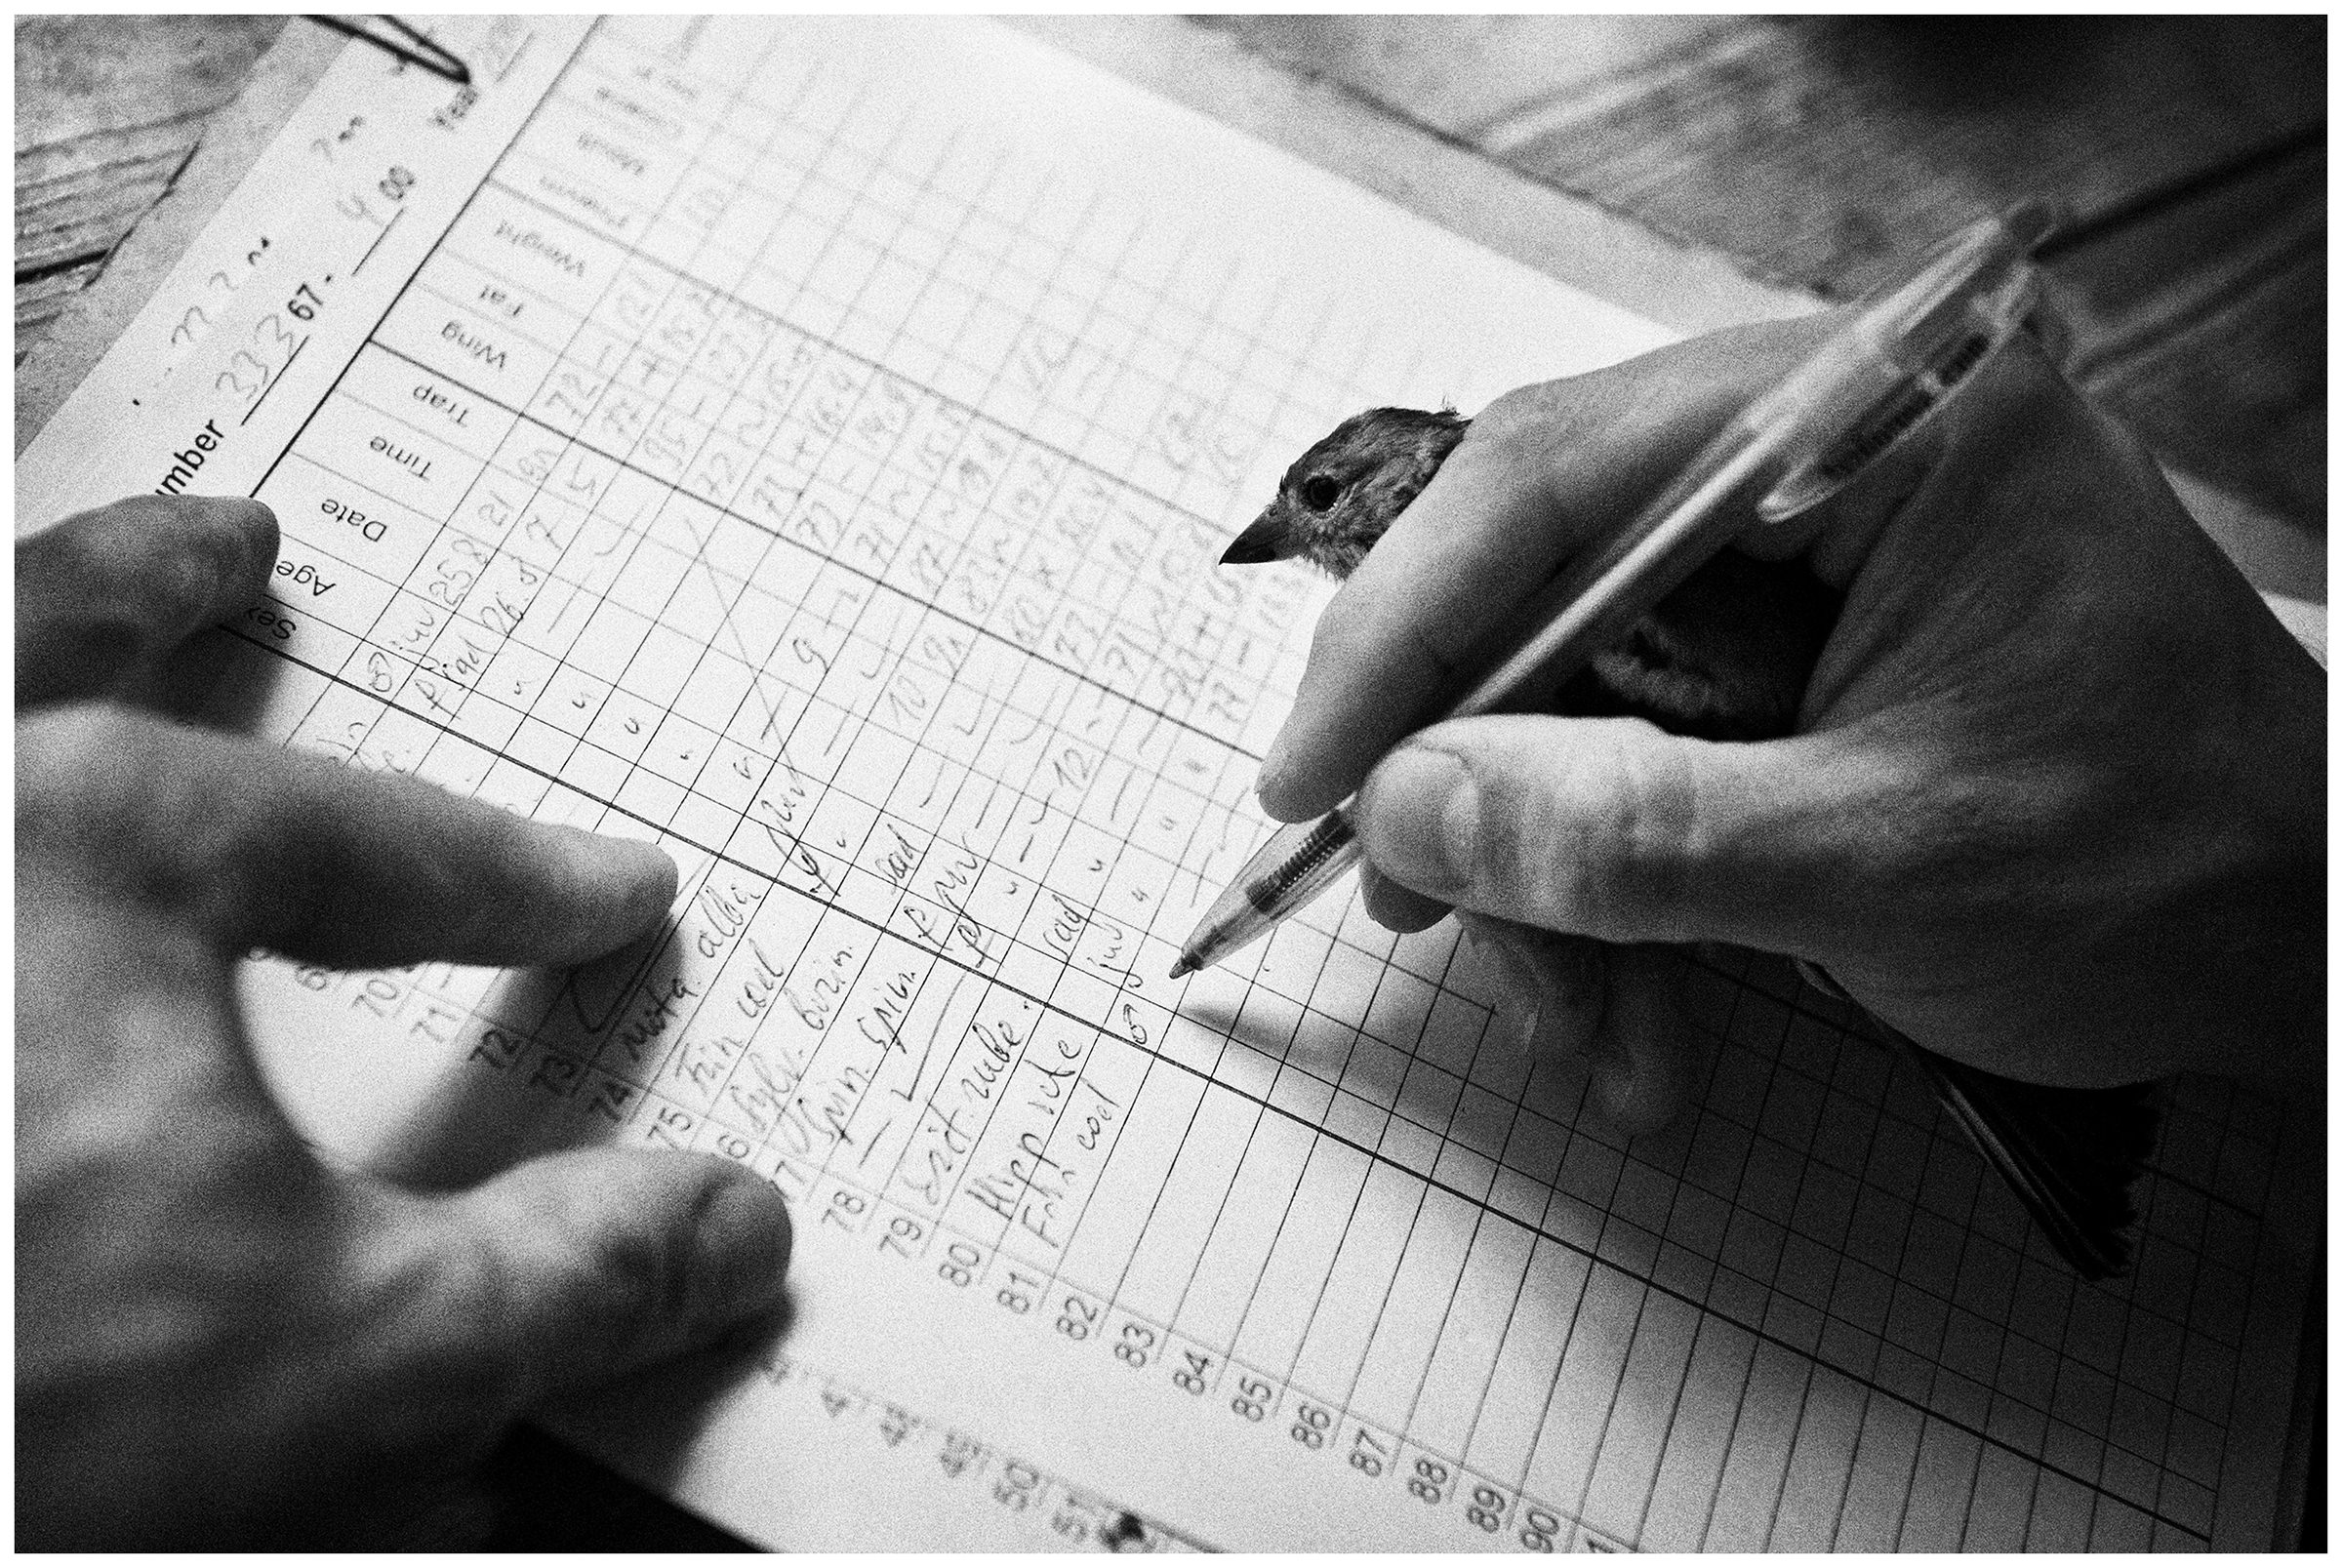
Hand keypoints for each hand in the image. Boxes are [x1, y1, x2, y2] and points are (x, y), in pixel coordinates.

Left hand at [17, 497, 793, 1547]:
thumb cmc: (1, 1438)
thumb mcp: (334, 1369)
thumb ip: (556, 1277)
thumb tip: (727, 1225)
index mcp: (72, 850)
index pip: (357, 847)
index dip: (511, 880)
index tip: (604, 896)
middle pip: (32, 644)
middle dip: (140, 587)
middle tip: (229, 546)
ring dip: (10, 665)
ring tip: (55, 631)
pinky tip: (15, 904)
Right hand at [1258, 319, 2322, 1126]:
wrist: (2303, 947)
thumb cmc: (2176, 868)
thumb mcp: (1895, 859)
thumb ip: (1638, 833)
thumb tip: (1408, 809)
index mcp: (1875, 424)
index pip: (1563, 473)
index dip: (1407, 624)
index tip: (1318, 773)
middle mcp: (1813, 463)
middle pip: (1539, 587)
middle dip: (1477, 780)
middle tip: (1417, 918)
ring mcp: (1792, 567)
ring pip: (1563, 699)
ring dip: (1545, 881)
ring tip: (1591, 1033)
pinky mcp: (1778, 665)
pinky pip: (1622, 760)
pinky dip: (1604, 898)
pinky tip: (1635, 1020)